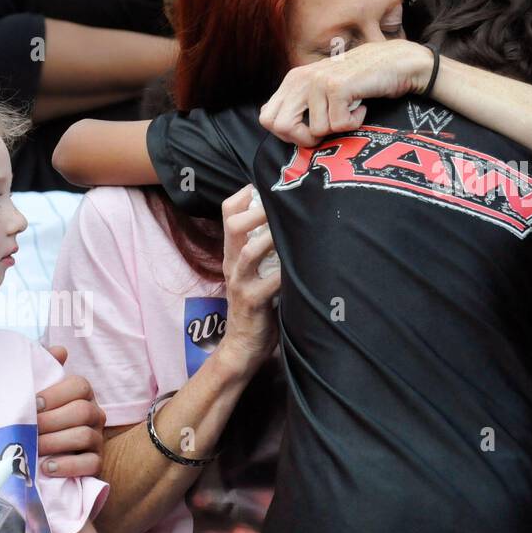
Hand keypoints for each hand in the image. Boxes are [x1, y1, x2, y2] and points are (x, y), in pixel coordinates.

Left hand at [38, 345, 106, 478]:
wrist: (42, 451)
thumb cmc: (39, 416)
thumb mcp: (39, 392)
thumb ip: (45, 368)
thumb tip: (60, 350)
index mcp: (82, 394)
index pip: (80, 385)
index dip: (56, 394)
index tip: (33, 404)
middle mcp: (94, 414)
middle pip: (82, 411)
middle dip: (51, 421)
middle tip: (27, 429)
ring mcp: (97, 439)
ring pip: (84, 436)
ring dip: (55, 443)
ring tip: (33, 448)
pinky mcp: (96, 463)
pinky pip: (90, 464)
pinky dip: (68, 466)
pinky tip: (47, 467)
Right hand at [213, 186, 280, 380]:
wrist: (242, 346)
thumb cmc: (258, 306)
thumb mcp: (255, 271)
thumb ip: (266, 248)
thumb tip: (292, 220)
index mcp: (234, 252)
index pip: (229, 211)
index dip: (247, 193)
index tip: (272, 186)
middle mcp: (233, 263)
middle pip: (233, 223)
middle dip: (258, 208)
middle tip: (285, 201)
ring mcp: (241, 283)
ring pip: (248, 252)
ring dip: (271, 238)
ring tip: (291, 228)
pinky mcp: (253, 303)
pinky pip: (268, 284)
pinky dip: (285, 274)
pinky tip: (302, 266)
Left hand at [259, 40, 432, 145]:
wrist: (395, 63)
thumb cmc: (359, 84)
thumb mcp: (322, 93)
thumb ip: (299, 107)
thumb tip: (280, 131)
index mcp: (292, 80)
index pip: (267, 118)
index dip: (286, 134)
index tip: (309, 130)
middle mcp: (301, 78)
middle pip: (280, 127)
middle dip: (304, 139)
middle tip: (328, 128)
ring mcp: (318, 81)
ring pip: (314, 131)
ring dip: (337, 129)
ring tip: (350, 110)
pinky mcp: (338, 87)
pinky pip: (337, 126)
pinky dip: (354, 123)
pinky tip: (361, 106)